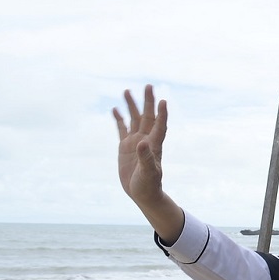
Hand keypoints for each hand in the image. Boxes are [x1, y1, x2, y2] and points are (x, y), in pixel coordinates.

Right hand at [114, 85, 166, 205]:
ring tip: (127, 91)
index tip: (163, 101)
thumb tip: (141, 142)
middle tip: (148, 86)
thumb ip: (146, 158)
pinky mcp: (125, 147)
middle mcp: (146, 140)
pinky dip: (119, 119)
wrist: (142, 193)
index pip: (160, 125)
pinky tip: (115, 109)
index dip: (162, 114)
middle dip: (148, 102)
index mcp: (154, 145)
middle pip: (147, 117)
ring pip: (134, 119)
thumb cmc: (149, 185)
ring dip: (132, 106)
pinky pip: (122, 129)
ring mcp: (135, 142)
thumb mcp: (148, 173)